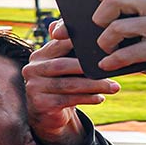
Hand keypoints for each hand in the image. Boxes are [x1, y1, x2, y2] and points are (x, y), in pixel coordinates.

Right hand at [22, 28, 115, 144]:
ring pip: (68, 84)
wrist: (47, 114)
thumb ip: (70, 49)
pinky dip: (87, 99)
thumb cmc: (62, 84)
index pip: (58, 43)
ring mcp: (34, 87)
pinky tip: (100, 98)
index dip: (77, 41)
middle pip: (63, 65)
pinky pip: (68, 100)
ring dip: (94, 85)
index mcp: (39, 55)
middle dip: (89, 67)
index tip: (101, 43)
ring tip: (113, 87)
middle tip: (111, 68)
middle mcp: (32, 69)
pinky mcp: (40, 104)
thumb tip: (86, 30)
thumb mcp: (65, 66)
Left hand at [89, 0, 145, 88]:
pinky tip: (106, 64)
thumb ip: (92, 27)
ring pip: (119, 27)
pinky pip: (130, 52)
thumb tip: (56, 29)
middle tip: (99, 30)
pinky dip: (113, 60)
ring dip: (104, 43)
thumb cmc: (144, 51)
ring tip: (105, 50)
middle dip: (98, 18)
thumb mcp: (122, 35)